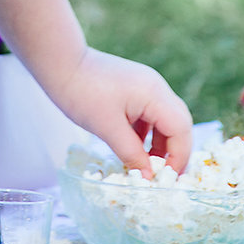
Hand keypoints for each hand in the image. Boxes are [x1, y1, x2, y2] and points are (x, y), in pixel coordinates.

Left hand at [41, 49, 194, 173]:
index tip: (168, 179)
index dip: (179, 156)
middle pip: (179, 123)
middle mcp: (157, 88)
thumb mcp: (107, 129)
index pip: (181, 129)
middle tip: (165, 176)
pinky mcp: (134, 89)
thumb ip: (131, 154)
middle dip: (174, 151)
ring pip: (165, 120)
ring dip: (160, 143)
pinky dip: (147, 133)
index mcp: (155, 94)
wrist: (61, 64)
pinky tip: (134, 148)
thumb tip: (148, 177)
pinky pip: (150, 114)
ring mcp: (146, 86)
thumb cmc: (82, 94)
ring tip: (148, 166)